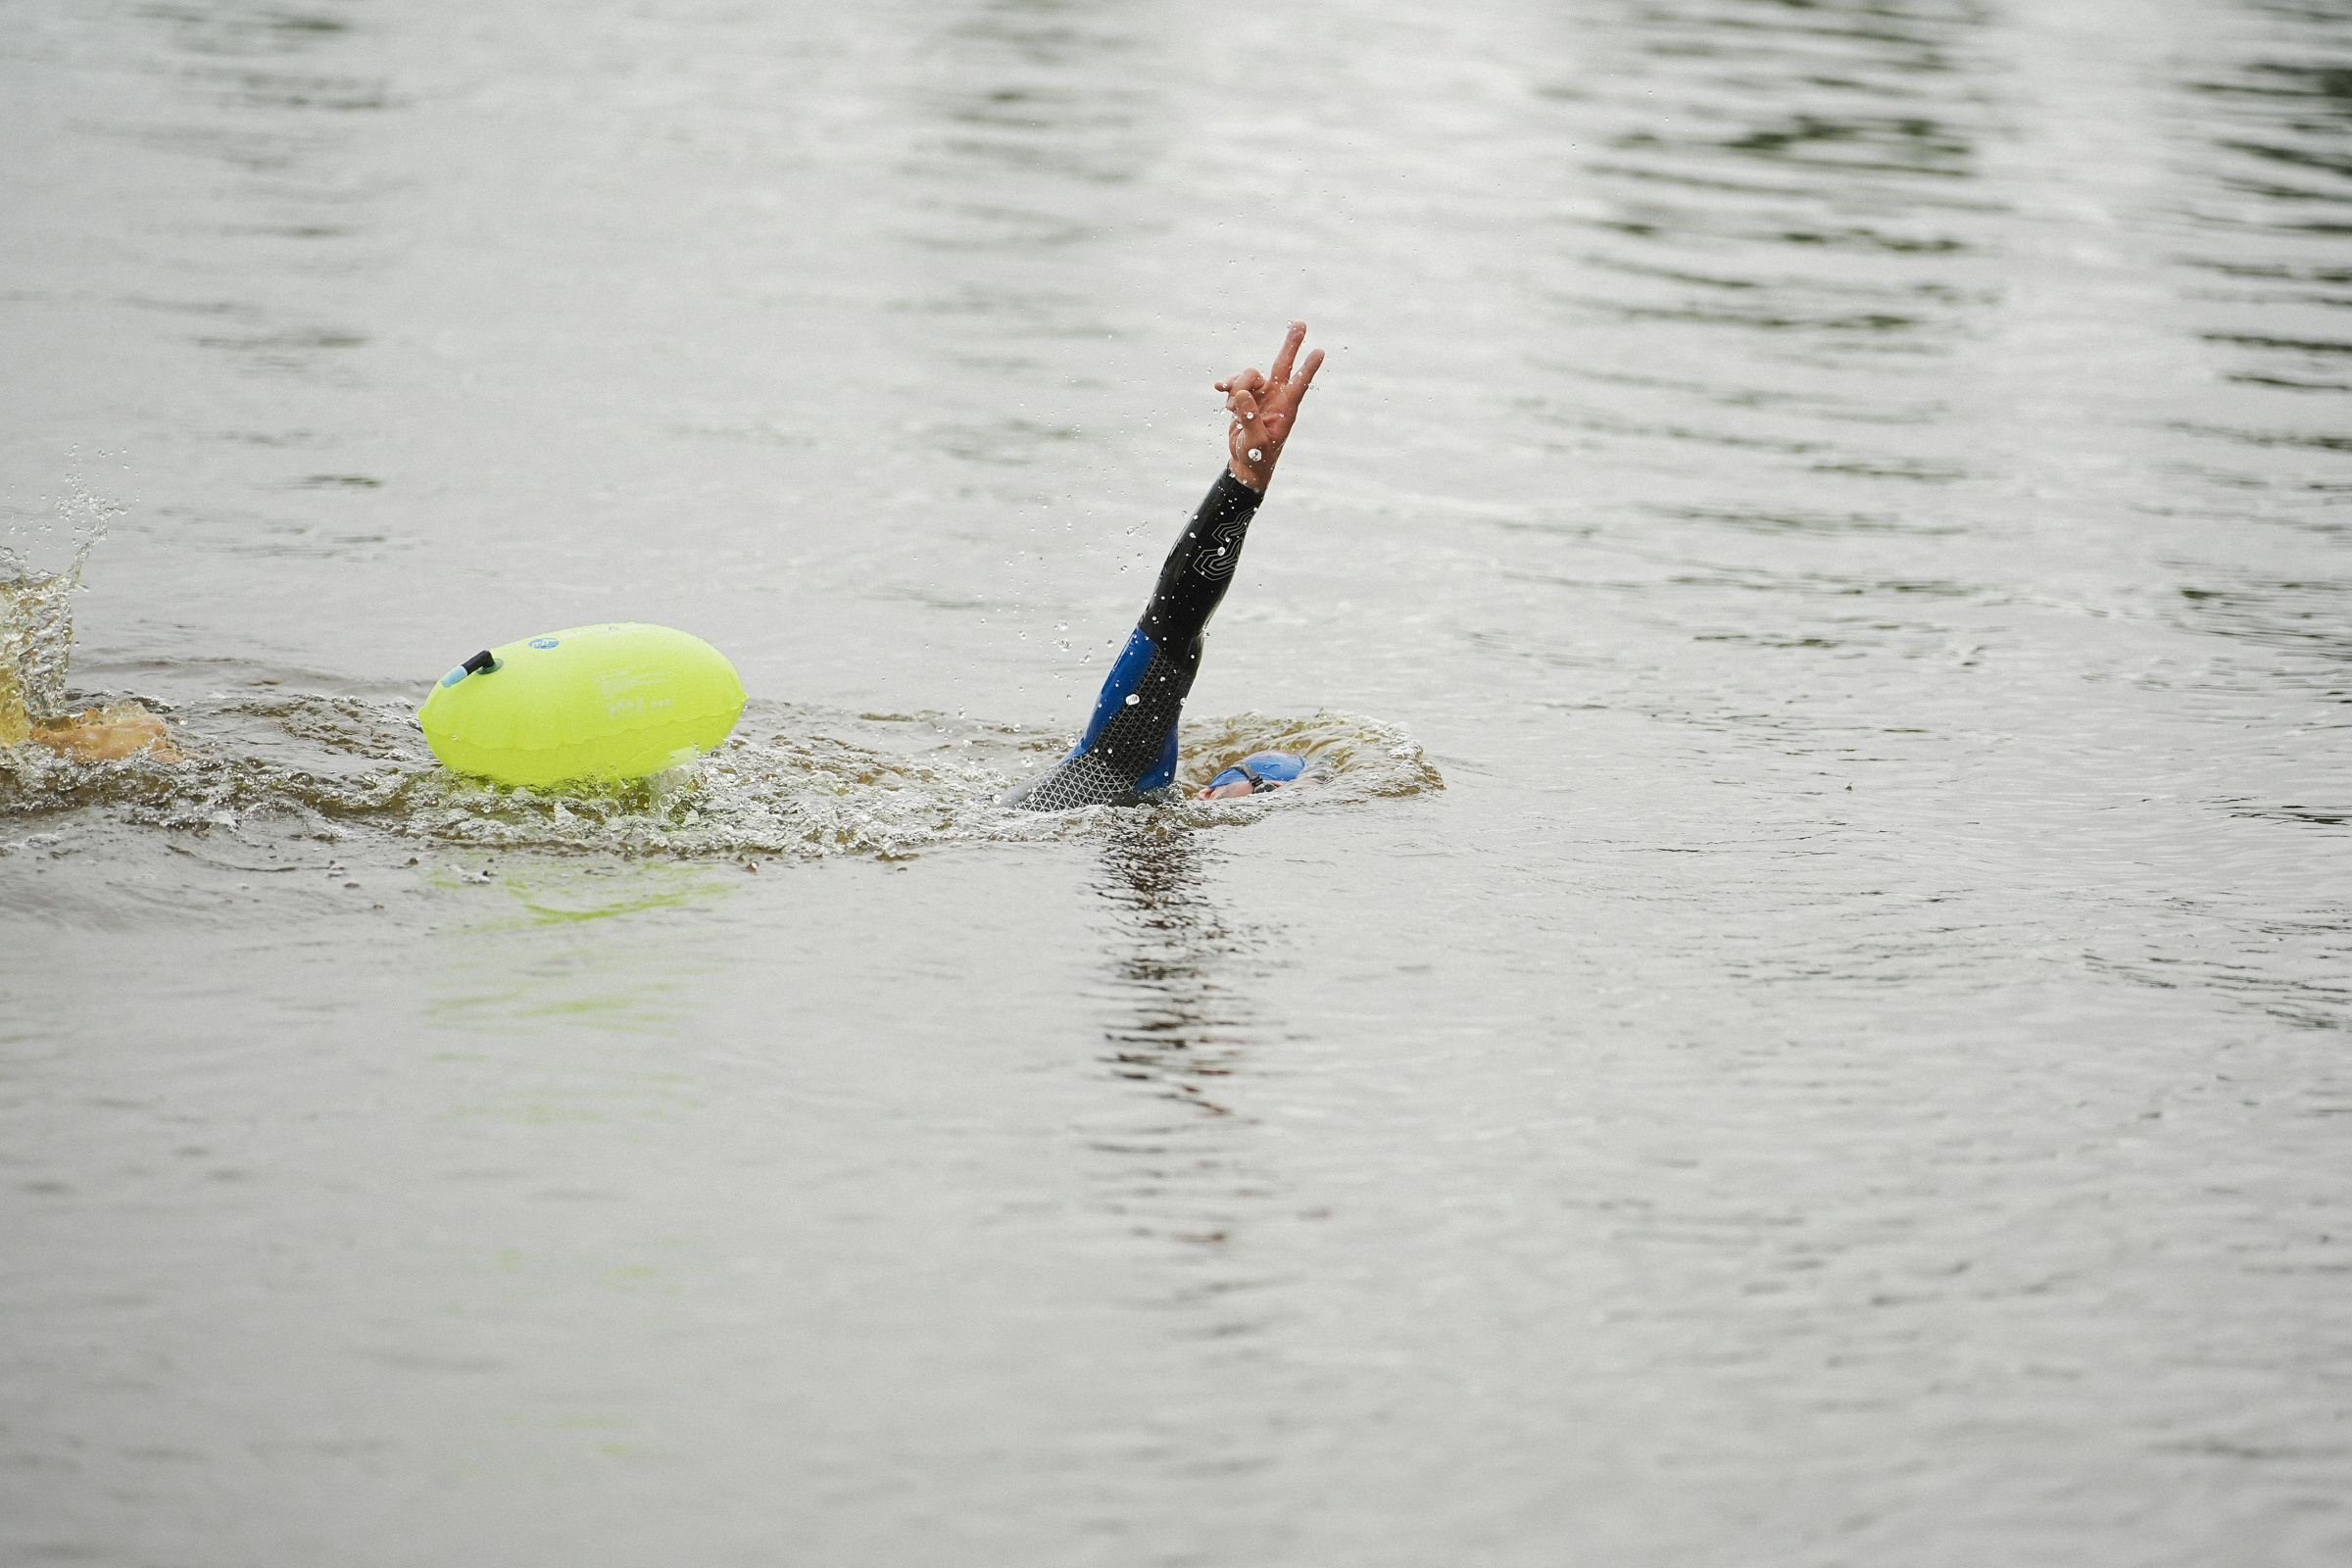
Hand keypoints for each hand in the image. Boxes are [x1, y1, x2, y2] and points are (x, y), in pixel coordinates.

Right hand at [1218, 321, 1323, 492]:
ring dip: (1237, 387)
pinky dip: (1227, 385)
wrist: (1246, 464)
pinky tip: (1219, 389)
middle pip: (1283, 365)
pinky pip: (1235, 383)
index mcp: (1286, 409)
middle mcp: (1276, 397)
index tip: (1320, 351)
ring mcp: (1261, 395)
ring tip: (1230, 408)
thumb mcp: (1255, 442)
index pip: (1298, 384)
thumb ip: (1249, 418)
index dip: (1308, 368)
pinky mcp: (1245, 397)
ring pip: (1249, 375)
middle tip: (1301, 323)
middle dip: (1291, 344)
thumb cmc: (1258, 457)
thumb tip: (1241, 393)